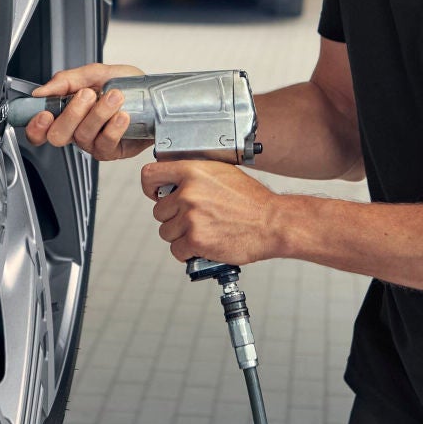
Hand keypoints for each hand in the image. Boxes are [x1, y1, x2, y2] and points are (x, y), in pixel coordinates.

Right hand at [21, 62, 150, 160]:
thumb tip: (42, 91)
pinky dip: (113, 127)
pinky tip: (122, 115)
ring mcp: (94, 142)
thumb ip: (67, 79)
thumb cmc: (127, 84)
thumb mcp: (96, 72)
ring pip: (83, 136)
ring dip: (99, 113)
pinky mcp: (113, 150)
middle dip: (71, 113)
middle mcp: (78, 130)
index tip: (45, 113)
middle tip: (88, 94)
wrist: (156, 94)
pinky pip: (106, 143)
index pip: (40, 129)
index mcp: (67, 112)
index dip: (36, 126)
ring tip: (114, 97)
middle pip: (58, 135)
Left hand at [141, 159, 281, 265]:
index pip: (150, 175)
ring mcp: (190, 217)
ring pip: (166, 232)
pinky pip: (177, 250)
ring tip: (202, 231)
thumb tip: (175, 184)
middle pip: (159, 211)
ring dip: (180, 236)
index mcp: (192, 171)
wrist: (272, 222)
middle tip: (194, 219)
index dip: (150, 187)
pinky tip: (204, 245)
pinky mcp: (195, 240)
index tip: (156, 194)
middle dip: (173, 217)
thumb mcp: (222, 173)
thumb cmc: (252, 200)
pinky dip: (188, 252)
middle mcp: (188, 193)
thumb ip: (196, 176)